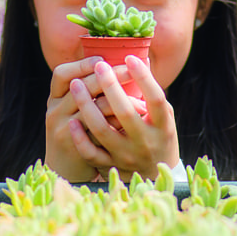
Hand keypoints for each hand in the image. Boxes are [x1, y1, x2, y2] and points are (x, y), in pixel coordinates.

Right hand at [44, 56, 137, 181]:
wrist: (64, 172)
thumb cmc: (76, 135)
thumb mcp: (72, 111)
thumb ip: (88, 92)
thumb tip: (119, 66)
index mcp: (55, 100)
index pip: (61, 74)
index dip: (82, 64)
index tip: (103, 59)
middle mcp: (55, 112)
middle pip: (81, 85)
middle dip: (109, 75)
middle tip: (129, 69)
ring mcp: (63, 131)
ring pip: (95, 107)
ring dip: (121, 99)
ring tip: (140, 99)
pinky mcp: (77, 149)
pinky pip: (101, 131)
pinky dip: (119, 123)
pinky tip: (135, 117)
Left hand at [68, 55, 178, 181]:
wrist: (155, 177)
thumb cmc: (158, 136)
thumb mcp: (163, 117)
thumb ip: (151, 94)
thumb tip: (138, 59)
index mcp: (162, 127)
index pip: (155, 99)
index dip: (143, 78)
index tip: (130, 58)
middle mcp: (145, 142)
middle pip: (125, 112)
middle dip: (110, 86)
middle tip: (100, 65)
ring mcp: (126, 156)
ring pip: (102, 130)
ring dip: (87, 105)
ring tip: (75, 84)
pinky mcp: (111, 166)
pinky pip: (91, 153)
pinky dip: (80, 137)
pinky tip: (72, 120)